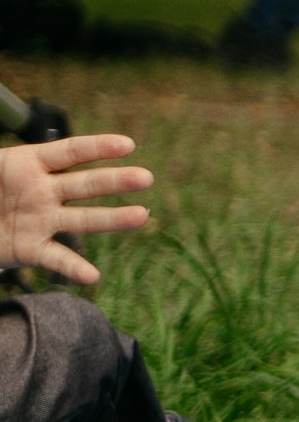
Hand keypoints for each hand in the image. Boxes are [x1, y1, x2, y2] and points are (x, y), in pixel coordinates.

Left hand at [0, 135, 151, 283]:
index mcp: (29, 164)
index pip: (71, 152)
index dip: (98, 147)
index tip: (128, 146)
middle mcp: (44, 192)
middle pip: (87, 184)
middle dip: (117, 181)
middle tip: (145, 178)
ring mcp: (41, 220)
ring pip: (82, 219)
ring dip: (113, 219)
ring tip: (142, 216)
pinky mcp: (31, 249)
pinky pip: (55, 258)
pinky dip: (73, 268)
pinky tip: (91, 276)